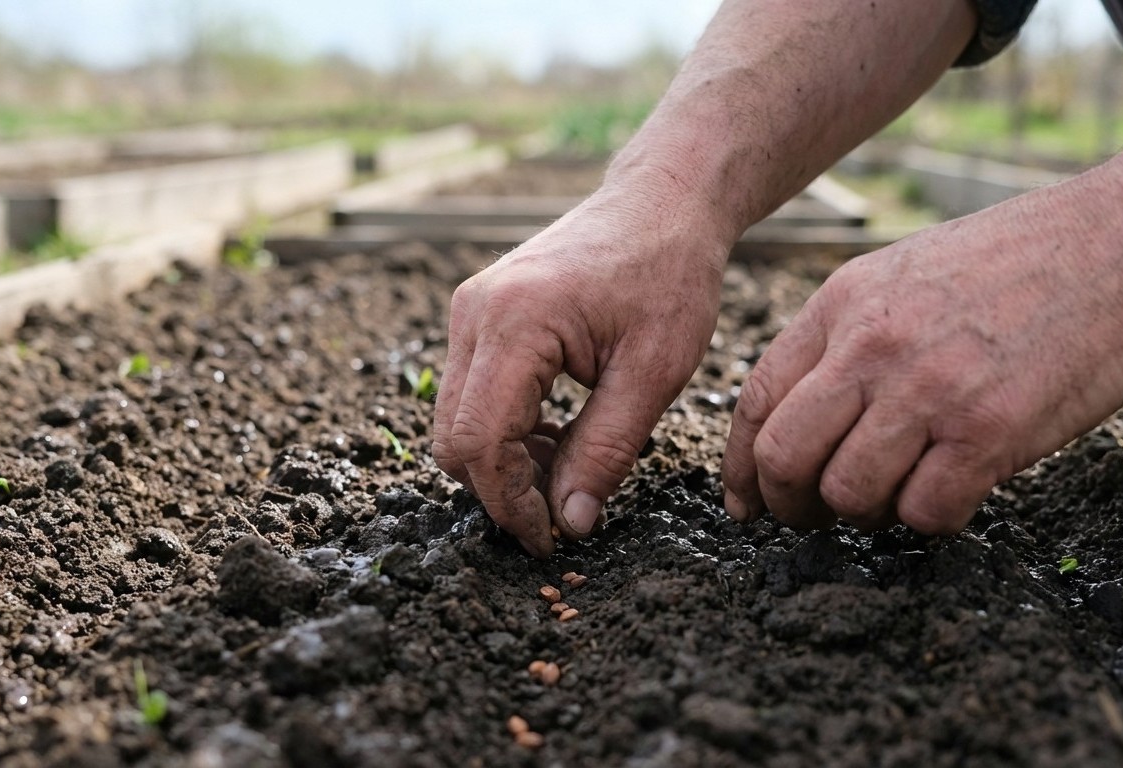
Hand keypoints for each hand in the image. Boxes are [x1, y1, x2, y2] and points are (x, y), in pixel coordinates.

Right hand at [434, 182, 729, 556]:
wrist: (661, 203)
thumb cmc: (668, 275)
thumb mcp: (653, 373)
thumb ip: (607, 451)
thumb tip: (571, 523)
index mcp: (515, 323)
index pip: (481, 442)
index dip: (510, 503)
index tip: (551, 539)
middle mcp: (475, 314)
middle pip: (454, 438)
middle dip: (501, 489)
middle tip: (561, 514)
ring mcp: (470, 311)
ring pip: (456, 420)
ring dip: (504, 461)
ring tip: (570, 468)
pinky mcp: (479, 315)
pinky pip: (470, 393)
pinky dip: (505, 429)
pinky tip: (558, 434)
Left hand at [722, 179, 1122, 533]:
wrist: (1118, 245)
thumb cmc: (1012, 263)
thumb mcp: (898, 273)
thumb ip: (843, 338)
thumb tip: (797, 415)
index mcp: (841, 306)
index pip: (757, 401)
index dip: (742, 466)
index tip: (746, 501)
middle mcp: (872, 348)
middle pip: (786, 457)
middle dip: (788, 505)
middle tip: (812, 519)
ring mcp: (928, 391)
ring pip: (849, 494)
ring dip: (865, 515)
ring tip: (895, 498)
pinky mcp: (989, 432)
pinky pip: (925, 512)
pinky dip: (930, 519)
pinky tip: (951, 492)